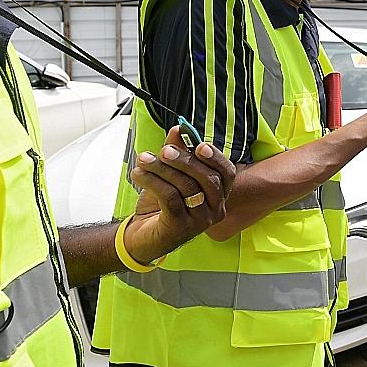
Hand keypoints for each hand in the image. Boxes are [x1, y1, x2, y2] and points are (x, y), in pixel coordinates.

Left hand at [124, 126, 239, 254]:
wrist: (142, 237)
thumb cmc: (161, 206)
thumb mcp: (169, 175)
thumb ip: (176, 152)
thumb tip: (179, 129)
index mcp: (218, 195)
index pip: (227, 173)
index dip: (215, 157)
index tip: (198, 144)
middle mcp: (215, 210)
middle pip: (208, 179)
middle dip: (185, 160)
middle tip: (164, 150)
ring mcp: (200, 221)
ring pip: (187, 187)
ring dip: (162, 169)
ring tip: (144, 160)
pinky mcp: (181, 228)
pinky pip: (171, 198)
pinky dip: (153, 182)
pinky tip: (139, 174)